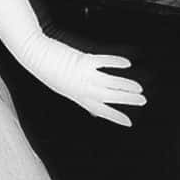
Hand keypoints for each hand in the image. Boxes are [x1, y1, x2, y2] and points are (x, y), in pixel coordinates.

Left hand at [17, 38, 146, 126]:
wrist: (35, 56)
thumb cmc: (49, 70)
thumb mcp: (64, 88)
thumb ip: (79, 95)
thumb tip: (92, 107)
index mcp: (78, 97)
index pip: (100, 110)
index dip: (115, 117)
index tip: (129, 123)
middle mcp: (83, 88)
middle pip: (110, 97)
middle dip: (128, 100)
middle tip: (143, 100)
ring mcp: (84, 75)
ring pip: (110, 83)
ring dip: (127, 86)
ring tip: (140, 88)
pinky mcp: (83, 60)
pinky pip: (104, 62)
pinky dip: (116, 63)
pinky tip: (127, 64)